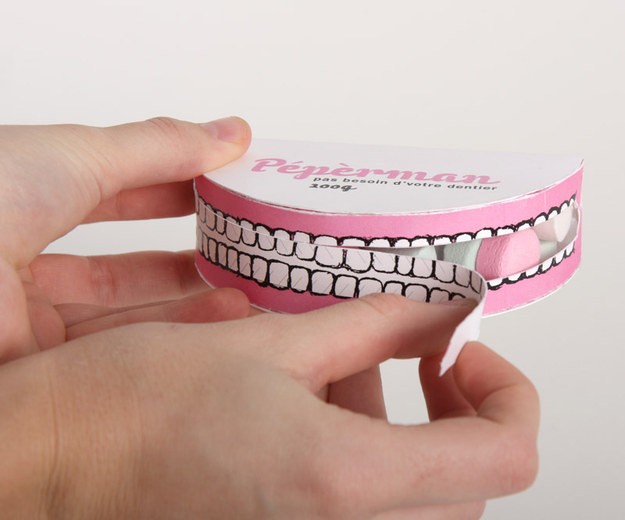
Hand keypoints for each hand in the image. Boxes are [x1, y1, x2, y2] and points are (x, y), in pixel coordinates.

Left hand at [0, 117, 252, 361]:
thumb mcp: (77, 155)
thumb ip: (158, 147)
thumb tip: (232, 133)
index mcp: (19, 201)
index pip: (111, 192)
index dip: (170, 184)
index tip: (226, 183)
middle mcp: (20, 265)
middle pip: (120, 262)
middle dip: (184, 250)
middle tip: (240, 246)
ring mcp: (27, 323)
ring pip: (122, 313)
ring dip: (188, 298)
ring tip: (247, 286)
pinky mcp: (41, 373)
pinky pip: (115, 352)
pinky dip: (171, 335)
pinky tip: (221, 318)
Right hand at [1, 295, 537, 518]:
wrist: (50, 463)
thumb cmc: (133, 408)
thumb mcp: (268, 343)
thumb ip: (371, 325)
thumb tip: (435, 307)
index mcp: (343, 483)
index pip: (503, 455)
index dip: (507, 391)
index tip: (468, 348)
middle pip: (466, 481)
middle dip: (454, 408)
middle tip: (423, 354)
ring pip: (416, 498)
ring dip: (406, 428)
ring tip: (351, 365)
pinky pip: (365, 511)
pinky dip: (366, 456)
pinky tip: (317, 401)